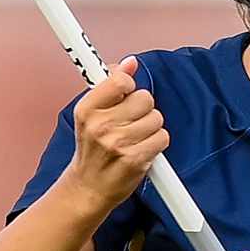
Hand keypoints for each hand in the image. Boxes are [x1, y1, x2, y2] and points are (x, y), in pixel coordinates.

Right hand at [63, 57, 167, 209]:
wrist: (89, 187)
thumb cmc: (92, 150)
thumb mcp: (92, 114)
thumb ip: (111, 85)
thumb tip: (130, 63)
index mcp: (87, 109)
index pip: (120, 81)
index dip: (129, 87)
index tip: (125, 95)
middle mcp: (100, 125)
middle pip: (144, 98)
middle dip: (143, 109)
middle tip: (131, 122)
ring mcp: (118, 143)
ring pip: (156, 118)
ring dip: (151, 127)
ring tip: (136, 137)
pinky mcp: (135, 159)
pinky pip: (162, 137)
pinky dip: (157, 143)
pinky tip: (142, 149)